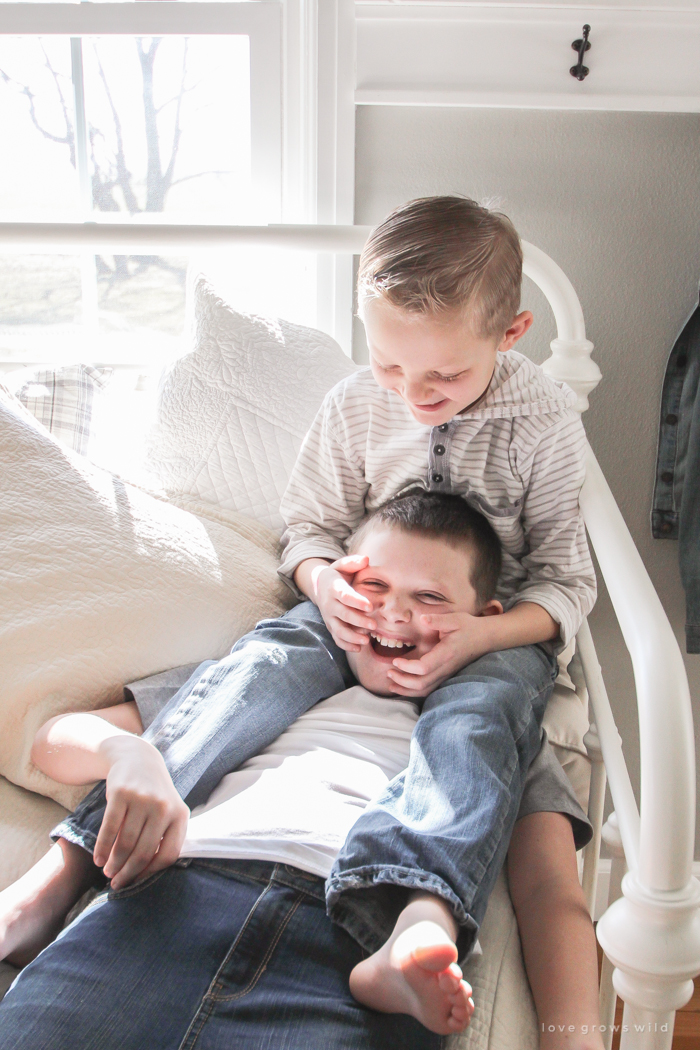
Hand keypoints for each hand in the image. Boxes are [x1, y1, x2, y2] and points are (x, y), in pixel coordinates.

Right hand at [93, 737, 189, 889]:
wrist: (138, 759)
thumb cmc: (153, 795)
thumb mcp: (168, 811)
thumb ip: (164, 837)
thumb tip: (147, 873)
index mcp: (180, 815)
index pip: (169, 855)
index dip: (151, 873)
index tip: (136, 882)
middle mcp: (163, 807)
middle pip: (144, 852)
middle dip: (128, 873)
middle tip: (116, 883)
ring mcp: (142, 800)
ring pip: (125, 843)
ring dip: (114, 863)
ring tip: (107, 872)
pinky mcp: (121, 794)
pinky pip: (109, 829)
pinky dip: (102, 848)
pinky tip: (97, 859)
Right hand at [313, 554, 376, 651]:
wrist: (320, 587)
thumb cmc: (337, 575)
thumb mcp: (342, 565)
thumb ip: (353, 562)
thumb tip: (366, 559)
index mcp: (334, 588)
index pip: (345, 596)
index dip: (356, 602)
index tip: (370, 607)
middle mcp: (329, 604)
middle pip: (343, 615)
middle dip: (358, 621)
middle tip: (374, 625)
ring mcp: (329, 617)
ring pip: (338, 630)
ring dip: (352, 636)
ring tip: (366, 640)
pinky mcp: (331, 626)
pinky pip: (337, 638)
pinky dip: (346, 645)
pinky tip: (359, 648)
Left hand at [387, 611, 493, 697]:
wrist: (485, 638)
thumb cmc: (469, 627)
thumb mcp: (455, 619)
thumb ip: (438, 620)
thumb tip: (423, 619)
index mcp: (446, 653)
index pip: (424, 667)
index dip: (407, 667)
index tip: (395, 660)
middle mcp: (446, 667)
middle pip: (422, 683)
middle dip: (402, 681)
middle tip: (388, 672)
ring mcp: (446, 674)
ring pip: (425, 690)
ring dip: (406, 689)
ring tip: (391, 683)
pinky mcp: (446, 675)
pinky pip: (429, 688)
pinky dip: (414, 690)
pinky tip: (403, 686)